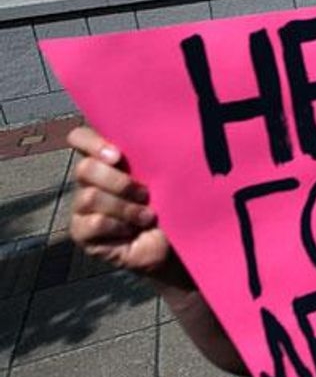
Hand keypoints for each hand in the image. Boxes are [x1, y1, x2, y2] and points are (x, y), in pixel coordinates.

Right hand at [67, 126, 186, 285]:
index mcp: (106, 159)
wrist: (174, 243)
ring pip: (90, 197)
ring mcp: (82, 207)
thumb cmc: (170, 204)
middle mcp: (89, 180)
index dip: (92, 142)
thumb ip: (152, 154)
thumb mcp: (164, 175)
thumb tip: (160, 133)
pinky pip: (94, 223)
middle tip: (145, 193)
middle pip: (85, 168)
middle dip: (119, 182)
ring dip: (125, 207)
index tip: (117, 156)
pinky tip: (132, 231)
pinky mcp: (81, 232)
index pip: (80, 138)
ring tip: (147, 216)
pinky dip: (119, 226)